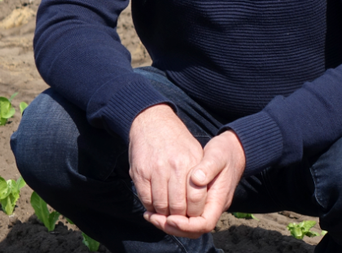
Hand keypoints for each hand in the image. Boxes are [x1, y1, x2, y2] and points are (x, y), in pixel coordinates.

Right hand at [128, 104, 203, 219]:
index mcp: (192, 163)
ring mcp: (156, 169)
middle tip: (177, 219)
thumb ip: (200, 176)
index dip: (193, 213)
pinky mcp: (140, 172)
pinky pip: (146, 199)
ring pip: (160, 206)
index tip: (191, 216)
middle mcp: (175, 166)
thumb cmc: (176, 141)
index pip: (196, 200)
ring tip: (165, 213)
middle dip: (178, 218)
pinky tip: (154, 205)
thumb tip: (202, 203)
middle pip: (178, 207)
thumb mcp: (195, 153)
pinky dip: (150, 207)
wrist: (152, 121)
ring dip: (163, 215)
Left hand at [147, 130, 245, 237]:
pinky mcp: (197, 201)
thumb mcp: (217, 155)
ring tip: (150, 215)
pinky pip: (184, 216)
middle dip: (173, 227)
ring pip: (187, 225)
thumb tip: (196, 179)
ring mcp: (205, 205)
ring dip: (168, 224)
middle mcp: (212, 207)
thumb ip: (208, 167)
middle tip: (153, 218)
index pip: (204, 223)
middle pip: (193, 230)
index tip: (170, 218)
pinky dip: (169, 216)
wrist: (232, 150)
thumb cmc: (224, 152)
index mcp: (219, 199)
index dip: (187, 225)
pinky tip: (155, 208)